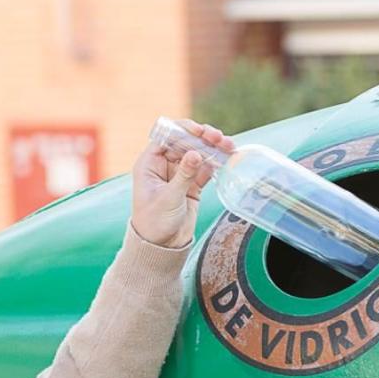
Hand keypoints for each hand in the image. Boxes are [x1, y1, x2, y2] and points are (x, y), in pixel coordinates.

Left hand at [130, 118, 235, 248]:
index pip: (167, 137)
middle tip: (217, 138)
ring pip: (198, 153)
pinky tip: (226, 158)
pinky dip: (216, 163)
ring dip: (212, 148)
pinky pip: (205, 168)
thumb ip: (184, 175)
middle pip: (185, 142)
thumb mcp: (169, 198)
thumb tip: (196, 153)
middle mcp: (164, 165)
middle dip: (202, 137)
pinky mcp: (192, 185)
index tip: (200, 131)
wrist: (162, 247)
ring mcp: (179, 174)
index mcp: (150, 163)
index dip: (184, 130)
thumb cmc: (154, 222)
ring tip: (228, 145)